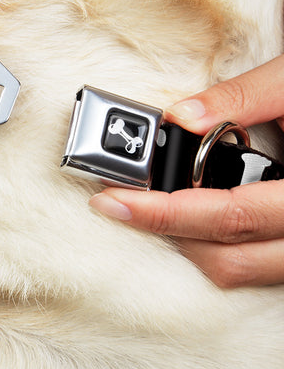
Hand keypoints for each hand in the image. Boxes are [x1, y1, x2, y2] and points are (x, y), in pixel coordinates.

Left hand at [90, 54, 283, 287]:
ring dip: (188, 243)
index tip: (114, 200)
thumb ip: (242, 97)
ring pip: (240, 270)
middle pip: (228, 258)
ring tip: (150, 207)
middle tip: (120, 203)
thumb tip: (181, 116)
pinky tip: (191, 214)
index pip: (230, 215)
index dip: (165, 213)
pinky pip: (253, 265)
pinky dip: (215, 244)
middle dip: (165, 231)